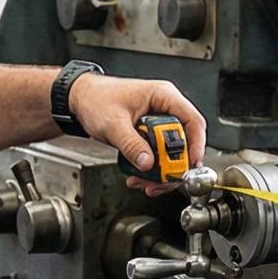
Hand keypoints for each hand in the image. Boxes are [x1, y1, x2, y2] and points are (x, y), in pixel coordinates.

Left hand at [66, 70, 205, 190]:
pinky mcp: (150, 135)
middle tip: (163, 180)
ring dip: (161, 171)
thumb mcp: (113, 124)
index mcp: (163, 96)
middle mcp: (165, 109)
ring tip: (146, 182)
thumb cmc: (96, 99)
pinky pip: (159, 155)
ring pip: (172, 153)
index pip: (193, 121)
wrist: (80, 100)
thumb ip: (131, 145)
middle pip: (184, 142)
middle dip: (175, 165)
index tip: (190, 165)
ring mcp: (159, 122)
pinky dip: (151, 169)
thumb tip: (147, 163)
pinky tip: (139, 177)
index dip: (197, 145)